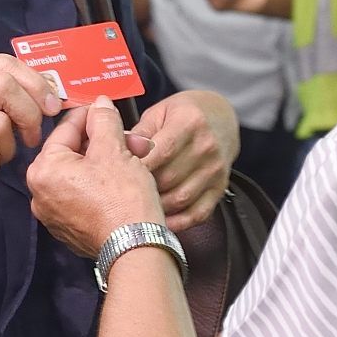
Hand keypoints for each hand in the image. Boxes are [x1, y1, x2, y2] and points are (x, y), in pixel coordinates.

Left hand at [28, 97, 163, 256]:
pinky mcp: (70, 230)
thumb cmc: (122, 198)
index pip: (65, 129)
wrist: (136, 247)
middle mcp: (40, 194)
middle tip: (131, 139)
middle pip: (73, 153)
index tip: (106, 109)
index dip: (90, 115)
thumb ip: (104, 121)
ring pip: (80, 175)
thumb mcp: (115, 149)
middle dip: (104, 142)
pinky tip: (125, 182)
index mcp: (43, 170)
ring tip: (134, 159)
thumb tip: (99, 104)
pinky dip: (102, 186)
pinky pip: (84, 197)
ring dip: (107, 162)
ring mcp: (54, 216)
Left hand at [130, 91, 238, 232]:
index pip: (160, 151)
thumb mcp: (158, 114)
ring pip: (180, 199)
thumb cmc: (182, 115)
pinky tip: (159, 219)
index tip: (115, 176)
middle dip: (141, 188)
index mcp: (190, 122)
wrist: (220, 119)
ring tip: (136, 207)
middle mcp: (207, 146)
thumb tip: (116, 152)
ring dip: (155, 207)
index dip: (136, 167)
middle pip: (168, 178)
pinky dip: (176, 222)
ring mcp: (216, 170)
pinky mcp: (219, 188)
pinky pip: (197, 214)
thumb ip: (137, 134)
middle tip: (121, 193)